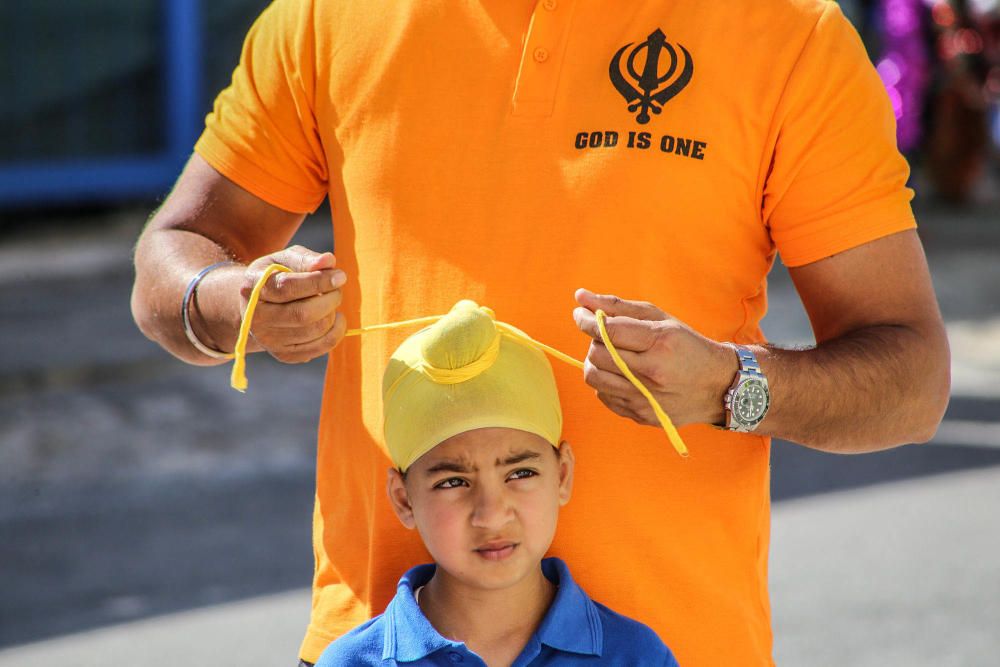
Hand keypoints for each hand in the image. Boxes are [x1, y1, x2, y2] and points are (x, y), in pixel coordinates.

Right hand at [241, 246, 347, 363]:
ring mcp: (268, 339)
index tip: (340, 276)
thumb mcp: (285, 260)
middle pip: (302, 314)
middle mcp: (255, 318)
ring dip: (333, 313)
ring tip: (331, 301)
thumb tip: (328, 261)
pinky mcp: (284, 354)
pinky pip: (321, 347)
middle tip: (337, 290)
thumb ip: (306, 258)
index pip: (287, 288)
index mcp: (252, 288)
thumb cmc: (277, 276)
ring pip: (315, 330)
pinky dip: (336, 331)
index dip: (319, 281)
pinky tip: (334, 317)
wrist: (258, 305)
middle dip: (330, 299)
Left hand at [572, 289, 734, 427]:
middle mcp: (652, 372)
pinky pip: (603, 397)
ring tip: (611, 356)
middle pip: (598, 354)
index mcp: (660, 343)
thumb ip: (618, 307)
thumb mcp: (660, 319)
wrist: (718, 386)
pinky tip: (621, 375)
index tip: (580, 314)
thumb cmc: (687, 346)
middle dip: (595, 341)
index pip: (608, 331)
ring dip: (595, 362)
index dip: (586, 320)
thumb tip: (580, 298)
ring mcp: (646, 398)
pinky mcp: (641, 415)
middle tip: (606, 336)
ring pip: (594, 377)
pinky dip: (605, 382)